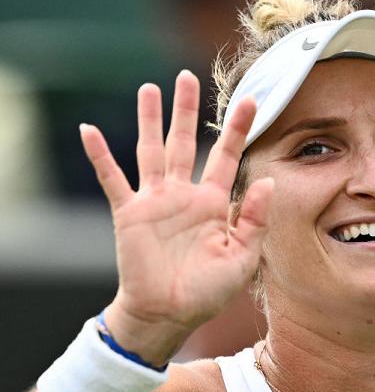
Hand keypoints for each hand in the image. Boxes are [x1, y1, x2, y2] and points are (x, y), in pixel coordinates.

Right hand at [79, 70, 272, 365]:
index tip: (251, 99)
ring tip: (150, 88)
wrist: (170, 314)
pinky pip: (112, 179)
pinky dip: (100, 156)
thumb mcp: (243, 257)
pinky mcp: (129, 214)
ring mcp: (155, 201)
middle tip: (187, 76)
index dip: (238, 128)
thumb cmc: (208, 290)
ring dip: (149, 119)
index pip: (227, 155)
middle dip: (187, 110)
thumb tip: (267, 180)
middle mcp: (184, 194)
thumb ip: (255, 219)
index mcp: (214, 202)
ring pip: (151, 150)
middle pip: (185, 141)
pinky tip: (90, 130)